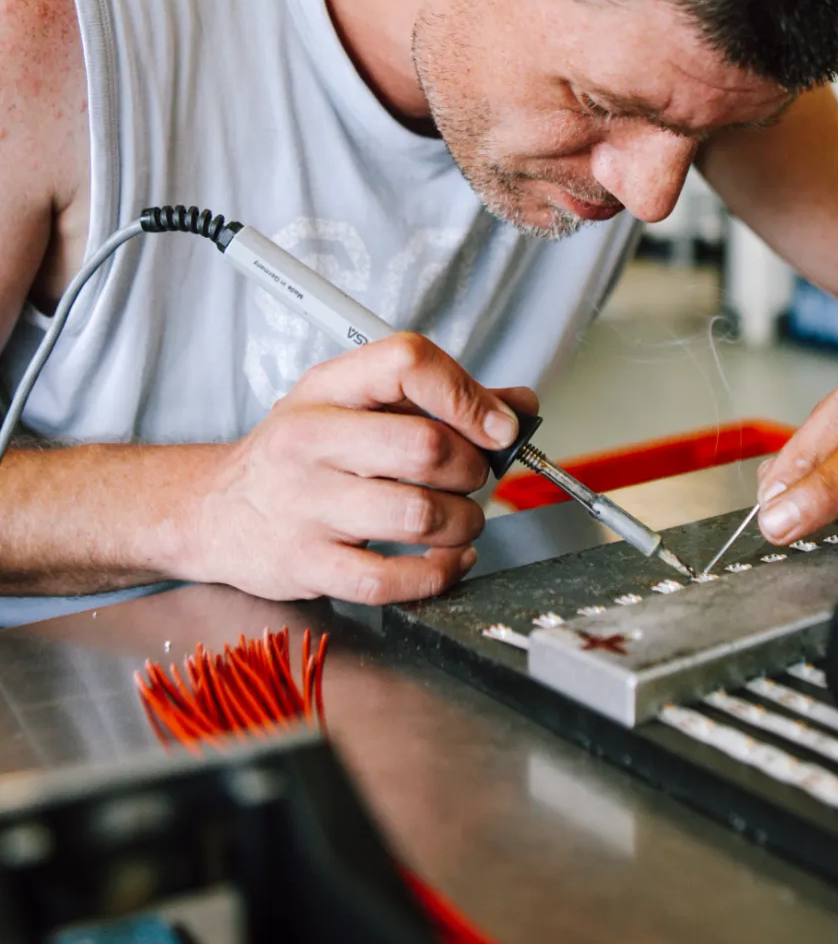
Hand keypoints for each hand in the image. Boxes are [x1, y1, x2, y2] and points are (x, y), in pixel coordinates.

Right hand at [187, 332, 536, 605]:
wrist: (213, 509)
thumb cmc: (296, 454)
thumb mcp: (352, 404)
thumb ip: (435, 401)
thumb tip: (517, 406)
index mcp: (329, 388)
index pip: (408, 363)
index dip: (468, 395)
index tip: (498, 425)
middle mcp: (312, 440)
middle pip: (425, 447)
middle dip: (472, 468)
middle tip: (472, 477)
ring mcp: (307, 505)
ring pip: (418, 515)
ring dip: (464, 523)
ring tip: (460, 520)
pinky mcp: (307, 564)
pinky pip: (390, 580)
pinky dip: (438, 574)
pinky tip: (447, 560)